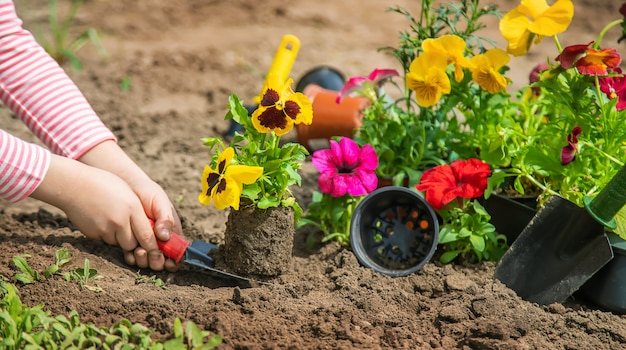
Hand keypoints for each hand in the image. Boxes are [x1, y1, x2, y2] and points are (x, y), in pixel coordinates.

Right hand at [31, 150, 180, 271]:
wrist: (73, 184)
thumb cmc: (104, 184)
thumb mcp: (127, 193)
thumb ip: (138, 211)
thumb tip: (149, 230)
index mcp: (132, 208)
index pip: (147, 236)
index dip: (153, 246)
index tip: (156, 250)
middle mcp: (120, 221)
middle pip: (133, 244)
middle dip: (136, 242)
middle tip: (133, 234)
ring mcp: (105, 229)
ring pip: (119, 243)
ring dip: (120, 238)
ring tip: (114, 220)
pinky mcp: (93, 234)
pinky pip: (105, 240)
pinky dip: (107, 234)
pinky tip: (102, 220)